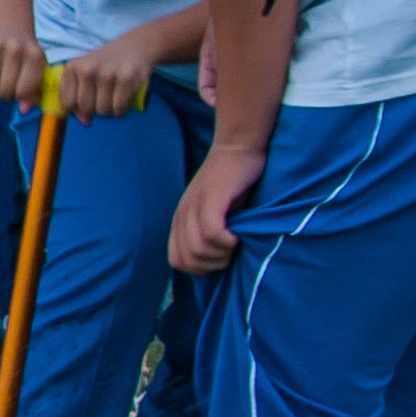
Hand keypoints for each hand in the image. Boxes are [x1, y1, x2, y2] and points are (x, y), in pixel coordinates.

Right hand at [0, 24, 48, 108]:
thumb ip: (33, 92)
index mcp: (35, 55)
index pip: (23, 91)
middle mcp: (16, 48)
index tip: (16, 92)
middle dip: (3, 95)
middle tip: (3, 88)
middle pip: (5, 89)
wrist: (7, 24)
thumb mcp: (34, 70)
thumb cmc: (23, 54)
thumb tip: (24, 109)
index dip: (18, 97)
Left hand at [56, 31, 155, 119]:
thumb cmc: (106, 63)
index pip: (67, 103)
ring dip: (111, 109)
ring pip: (103, 111)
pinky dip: (123, 109)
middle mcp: (87, 69)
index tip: (88, 101)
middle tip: (105, 97)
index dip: (78, 108)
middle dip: (96, 109)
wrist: (136, 46)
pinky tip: (125, 96)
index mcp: (73, 67)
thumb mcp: (86, 72)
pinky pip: (119, 109)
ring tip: (115, 95)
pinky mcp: (125, 79)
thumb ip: (78, 95)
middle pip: (86, 109)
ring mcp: (106, 74)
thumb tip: (84, 120)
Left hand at [172, 134, 266, 274]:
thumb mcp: (217, 210)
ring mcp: (194, 206)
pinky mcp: (211, 199)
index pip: (176, 261)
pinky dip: (226, 242)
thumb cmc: (235, 181)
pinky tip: (237, 236)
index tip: (222, 259)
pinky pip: (211, 233)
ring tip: (236, 244)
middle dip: (212, 265)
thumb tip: (216, 261)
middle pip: (187, 260)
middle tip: (231, 253)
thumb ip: (209, 231)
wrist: (239, 147)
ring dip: (221, 255)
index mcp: (181, 220)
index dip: (200, 269)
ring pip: (198, 250)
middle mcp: (182, 214)